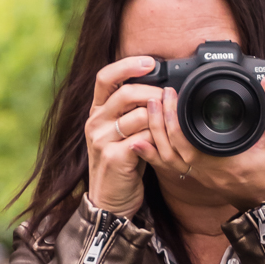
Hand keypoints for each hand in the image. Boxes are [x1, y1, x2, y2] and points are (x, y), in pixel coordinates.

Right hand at [85, 55, 163, 214]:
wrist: (110, 201)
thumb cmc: (122, 165)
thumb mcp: (122, 133)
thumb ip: (133, 112)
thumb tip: (159, 89)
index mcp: (97, 112)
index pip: (105, 77)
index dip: (128, 65)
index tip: (151, 62)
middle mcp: (95, 123)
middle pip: (126, 93)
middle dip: (153, 93)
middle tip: (169, 98)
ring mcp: (102, 140)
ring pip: (139, 116)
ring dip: (159, 120)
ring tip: (167, 127)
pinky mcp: (114, 157)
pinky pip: (144, 138)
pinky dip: (157, 139)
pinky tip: (160, 145)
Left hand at [138, 76, 264, 212]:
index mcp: (221, 160)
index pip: (188, 139)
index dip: (173, 117)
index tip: (171, 94)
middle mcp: (205, 170)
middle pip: (170, 146)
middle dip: (159, 120)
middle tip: (156, 96)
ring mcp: (199, 175)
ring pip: (166, 157)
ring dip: (154, 133)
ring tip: (150, 108)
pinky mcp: (197, 176)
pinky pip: (169, 166)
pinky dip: (152, 155)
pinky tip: (138, 142)